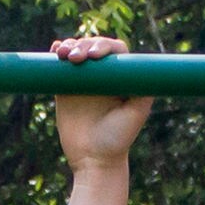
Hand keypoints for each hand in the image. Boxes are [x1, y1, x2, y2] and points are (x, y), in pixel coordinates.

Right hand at [53, 33, 150, 168]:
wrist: (94, 159)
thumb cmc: (119, 138)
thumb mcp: (136, 114)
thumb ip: (144, 92)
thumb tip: (149, 68)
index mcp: (121, 77)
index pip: (114, 51)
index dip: (104, 46)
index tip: (95, 56)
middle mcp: (102, 76)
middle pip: (92, 47)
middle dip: (83, 46)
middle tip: (76, 58)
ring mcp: (83, 81)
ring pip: (76, 52)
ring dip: (69, 46)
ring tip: (63, 54)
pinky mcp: (65, 89)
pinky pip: (59, 68)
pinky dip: (56, 55)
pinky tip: (55, 51)